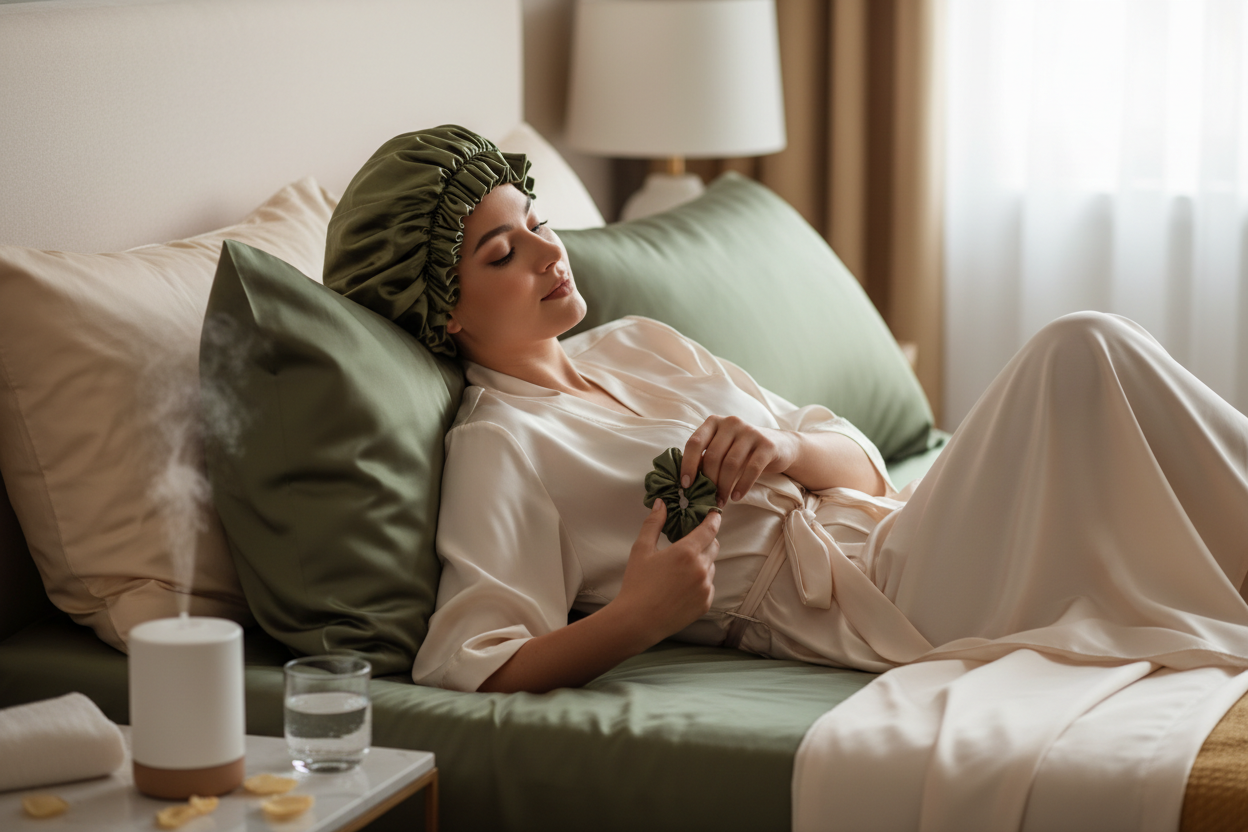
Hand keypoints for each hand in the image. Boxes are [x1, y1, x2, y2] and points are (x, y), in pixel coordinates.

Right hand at [612, 501, 720, 644]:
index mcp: (686, 552)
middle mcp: (701, 568)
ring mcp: (705, 587)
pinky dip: (700, 582)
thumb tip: (661, 504)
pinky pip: (708, 586)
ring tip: (679, 571)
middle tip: (691, 542)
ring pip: (711, 567)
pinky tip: (681, 588)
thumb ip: (653, 524)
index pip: (710, 529)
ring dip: (701, 563)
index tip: (715, 513)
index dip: (714, 519)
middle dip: (706, 540)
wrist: (637, 620)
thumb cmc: (637, 584)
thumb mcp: (641, 549)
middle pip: (714, 546)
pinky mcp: (705, 603)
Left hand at [682, 416, 798, 504]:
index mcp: (714, 422)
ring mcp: (750, 431)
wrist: (779, 446)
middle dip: (709, 481)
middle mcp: (731, 422)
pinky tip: (736, 496)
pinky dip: (742, 486)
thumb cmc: (742, 451)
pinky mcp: (767, 444)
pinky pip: (751, 469)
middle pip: (713, 456)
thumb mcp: (721, 451)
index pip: (694, 443)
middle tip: (708, 499)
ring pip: (730, 464)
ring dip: (724, 487)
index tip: (686, 485)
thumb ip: (705, 459)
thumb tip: (686, 482)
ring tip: (721, 501)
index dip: (688, 465)